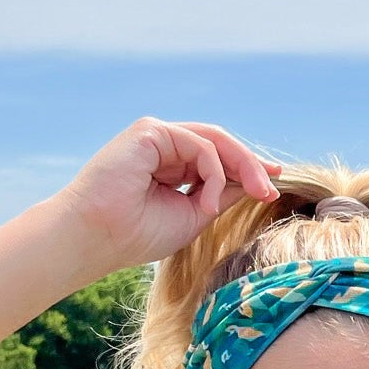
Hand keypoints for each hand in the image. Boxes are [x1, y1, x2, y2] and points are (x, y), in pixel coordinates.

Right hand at [62, 118, 281, 271]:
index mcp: (170, 165)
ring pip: (214, 141)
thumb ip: (220, 194)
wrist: (96, 237)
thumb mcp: (193, 215)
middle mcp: (163, 146)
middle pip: (220, 145)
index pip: (216, 158)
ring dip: (241, 167)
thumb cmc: (135, 234)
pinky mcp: (151, 131)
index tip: (272, 185)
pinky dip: (214, 172)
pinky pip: (200, 145)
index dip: (247, 168)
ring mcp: (156, 136)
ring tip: (258, 192)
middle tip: (271, 189)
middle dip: (251, 165)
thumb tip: (255, 182)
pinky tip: (210, 200)